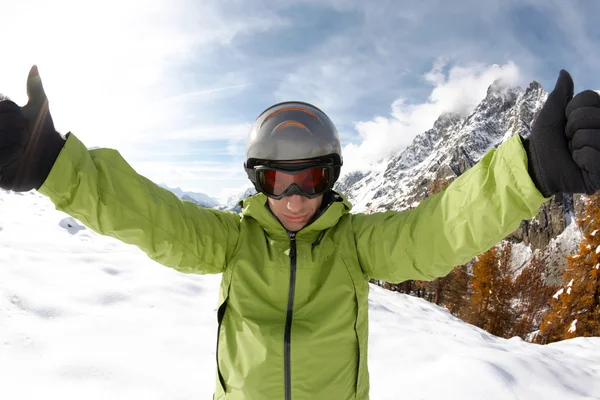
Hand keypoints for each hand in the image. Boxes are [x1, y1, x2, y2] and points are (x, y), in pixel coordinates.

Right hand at [0, 65, 64, 190]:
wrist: (50, 159)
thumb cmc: (42, 132)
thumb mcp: (39, 107)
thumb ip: (34, 87)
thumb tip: (34, 66)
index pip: (2, 107)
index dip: (11, 112)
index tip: (22, 120)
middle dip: (15, 128)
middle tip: (23, 135)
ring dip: (14, 143)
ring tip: (20, 147)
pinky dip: (10, 156)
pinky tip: (15, 159)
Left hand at [523, 70, 599, 196]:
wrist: (536, 170)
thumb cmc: (544, 143)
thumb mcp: (549, 117)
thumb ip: (560, 95)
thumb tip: (564, 72)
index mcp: (597, 114)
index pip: (592, 97)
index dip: (572, 110)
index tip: (565, 123)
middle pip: (594, 114)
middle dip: (573, 127)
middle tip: (567, 139)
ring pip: (594, 134)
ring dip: (576, 144)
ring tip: (573, 152)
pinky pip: (594, 155)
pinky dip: (581, 159)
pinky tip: (579, 164)